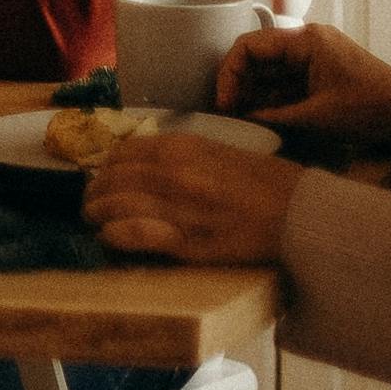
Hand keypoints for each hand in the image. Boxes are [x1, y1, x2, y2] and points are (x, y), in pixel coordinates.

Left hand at [86, 132, 310, 265]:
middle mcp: (176, 172)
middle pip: (115, 179)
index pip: (126, 153)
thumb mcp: (221, 152)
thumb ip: (184, 155)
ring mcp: (181, 208)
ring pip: (119, 206)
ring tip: (93, 221)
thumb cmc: (267, 182)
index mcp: (185, 147)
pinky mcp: (190, 242)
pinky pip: (139, 234)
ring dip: (98, 214)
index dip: (107, 167)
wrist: (300, 213)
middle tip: (90, 203)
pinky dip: (116, 235)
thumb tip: (147, 165)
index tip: (102, 177)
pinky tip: (108, 238)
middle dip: (95, 191)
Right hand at [214, 23, 390, 158]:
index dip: (229, 74)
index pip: (250, 45)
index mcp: (306, 40)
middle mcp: (308, 41)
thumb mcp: (318, 117)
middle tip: (226, 116)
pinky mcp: (322, 72)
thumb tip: (241, 120)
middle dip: (238, 85)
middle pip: (258, 57)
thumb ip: (274, 117)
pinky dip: (272, 99)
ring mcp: (316, 56)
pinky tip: (260, 119)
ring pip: (270, 71)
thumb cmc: (372, 110)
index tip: (222, 104)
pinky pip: (287, 81)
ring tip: (238, 121)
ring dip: (254, 94)